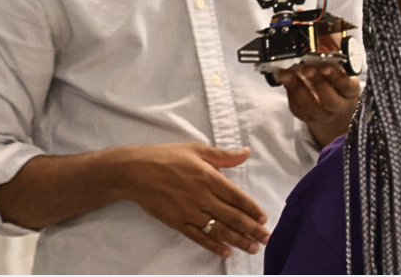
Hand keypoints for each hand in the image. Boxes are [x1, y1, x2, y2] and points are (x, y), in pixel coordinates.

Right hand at [117, 143, 269, 258]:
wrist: (135, 171)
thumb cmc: (165, 156)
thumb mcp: (196, 149)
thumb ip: (223, 155)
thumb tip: (246, 152)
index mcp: (208, 176)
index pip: (236, 196)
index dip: (252, 209)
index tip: (264, 219)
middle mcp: (201, 196)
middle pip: (232, 217)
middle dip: (252, 229)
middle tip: (266, 238)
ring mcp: (189, 211)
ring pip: (219, 230)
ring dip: (238, 240)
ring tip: (253, 248)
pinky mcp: (177, 222)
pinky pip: (199, 237)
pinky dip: (214, 246)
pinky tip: (226, 251)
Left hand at [277, 54, 359, 147]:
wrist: (333, 106)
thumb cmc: (335, 78)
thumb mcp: (337, 62)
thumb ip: (330, 48)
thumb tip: (318, 30)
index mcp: (350, 89)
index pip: (347, 85)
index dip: (336, 77)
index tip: (325, 66)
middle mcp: (339, 104)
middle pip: (331, 100)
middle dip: (317, 83)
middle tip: (306, 68)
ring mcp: (323, 114)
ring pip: (312, 107)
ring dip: (298, 89)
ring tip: (286, 74)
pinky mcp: (308, 117)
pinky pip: (299, 110)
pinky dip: (290, 96)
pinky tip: (285, 82)